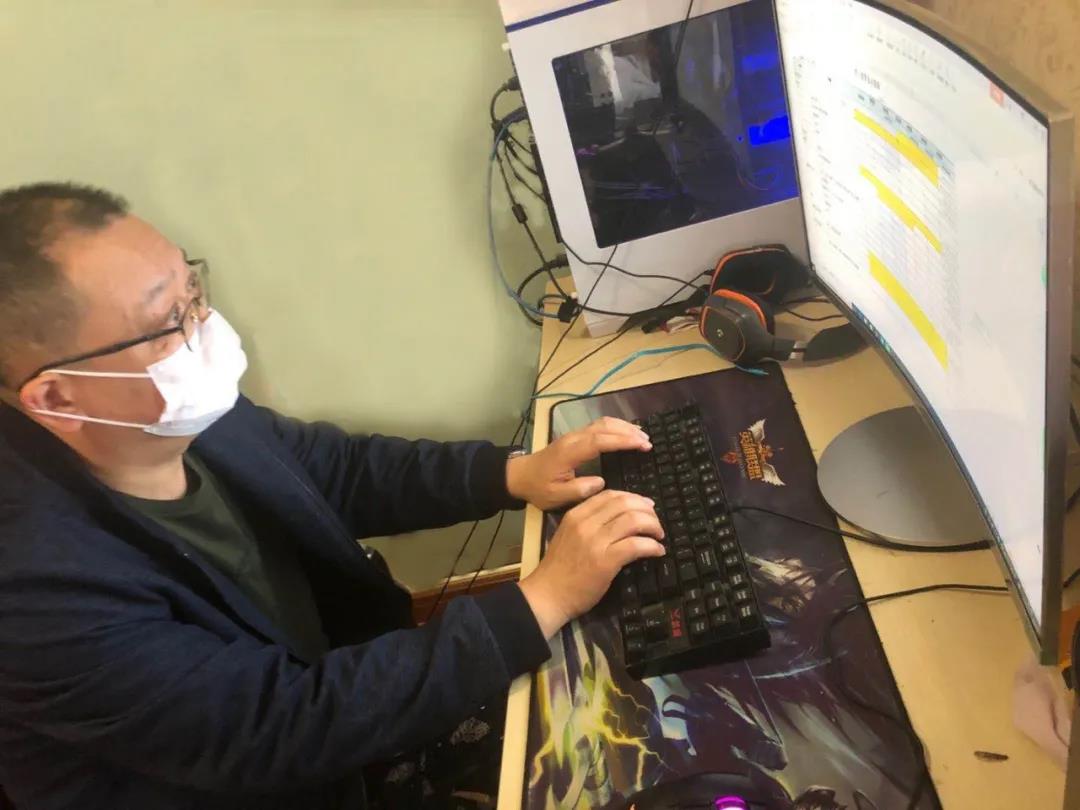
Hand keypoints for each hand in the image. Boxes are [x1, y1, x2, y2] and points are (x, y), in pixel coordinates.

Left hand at [506, 417, 651, 509]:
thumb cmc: (538, 488)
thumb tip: (601, 482)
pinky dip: (615, 427)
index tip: (642, 445)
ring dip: (623, 427)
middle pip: (604, 427)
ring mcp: (574, 435)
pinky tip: (626, 433)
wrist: (520, 476)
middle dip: (628, 432)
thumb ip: (578, 490)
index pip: (600, 441)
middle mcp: (573, 439)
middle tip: (648, 442)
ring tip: (642, 436)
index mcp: (570, 452)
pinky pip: (598, 426)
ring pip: (602, 423)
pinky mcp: (575, 437)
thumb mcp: (555, 496)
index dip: (622, 441)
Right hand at [518, 490, 664, 637]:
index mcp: (576, 515)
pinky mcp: (606, 561)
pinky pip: (636, 545)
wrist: (548, 595)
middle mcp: (586, 523)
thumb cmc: (558, 569)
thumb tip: (618, 517)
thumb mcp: (568, 536)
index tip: (645, 505)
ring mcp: (596, 541)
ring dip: (653, 526)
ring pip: (634, 520)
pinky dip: (652, 546)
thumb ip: (588, 523)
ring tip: (659, 535)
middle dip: (647, 510)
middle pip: (625, 504)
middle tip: (655, 521)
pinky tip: (657, 551)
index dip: (633, 497)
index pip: (610, 495)